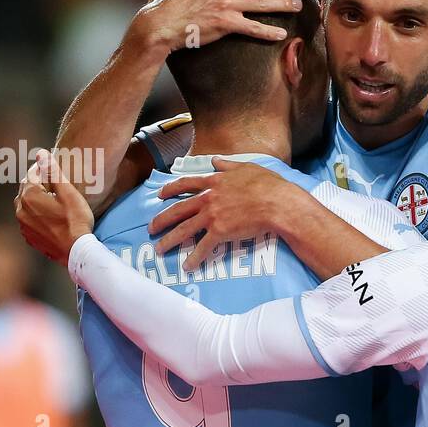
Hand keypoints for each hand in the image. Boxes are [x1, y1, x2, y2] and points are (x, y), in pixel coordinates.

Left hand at [15, 150, 96, 264]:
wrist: (76, 252)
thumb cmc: (76, 221)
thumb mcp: (68, 193)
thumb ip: (52, 171)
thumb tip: (40, 153)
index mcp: (29, 196)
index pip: (32, 175)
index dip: (43, 169)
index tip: (53, 169)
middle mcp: (21, 210)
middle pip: (26, 189)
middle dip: (37, 183)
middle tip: (52, 183)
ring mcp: (24, 226)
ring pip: (25, 205)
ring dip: (35, 200)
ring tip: (50, 200)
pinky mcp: (30, 238)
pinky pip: (28, 220)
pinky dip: (35, 215)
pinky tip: (48, 217)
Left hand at [151, 157, 305, 271]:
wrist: (276, 203)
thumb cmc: (267, 184)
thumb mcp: (246, 167)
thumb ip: (227, 165)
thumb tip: (215, 160)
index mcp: (213, 182)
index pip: (186, 184)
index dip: (171, 189)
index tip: (160, 195)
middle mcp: (208, 199)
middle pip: (177, 210)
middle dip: (161, 220)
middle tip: (151, 228)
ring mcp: (212, 216)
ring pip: (184, 230)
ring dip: (169, 240)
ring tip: (159, 249)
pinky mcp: (220, 232)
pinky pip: (203, 247)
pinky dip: (194, 258)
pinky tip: (187, 266)